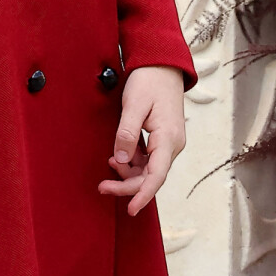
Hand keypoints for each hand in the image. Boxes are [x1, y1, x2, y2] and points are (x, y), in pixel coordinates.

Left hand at [98, 65, 185, 215]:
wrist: (162, 65)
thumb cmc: (149, 81)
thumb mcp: (133, 105)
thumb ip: (126, 133)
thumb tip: (119, 160)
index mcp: (168, 139)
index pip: (156, 176)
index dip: (142, 194)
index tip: (131, 210)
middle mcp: (172, 145)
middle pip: (151, 176)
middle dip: (127, 184)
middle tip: (102, 187)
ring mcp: (168, 142)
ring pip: (149, 169)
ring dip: (129, 172)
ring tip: (108, 165)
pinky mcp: (162, 138)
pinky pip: (148, 158)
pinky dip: (133, 161)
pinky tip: (118, 157)